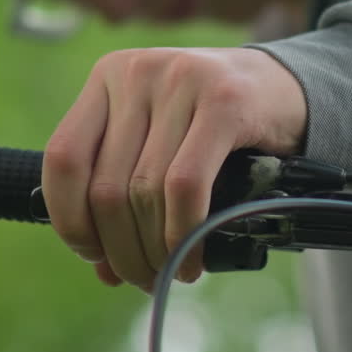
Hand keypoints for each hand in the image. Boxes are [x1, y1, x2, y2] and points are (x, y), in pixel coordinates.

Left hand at [41, 46, 307, 290]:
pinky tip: (194, 256)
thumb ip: (125, 194)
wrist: (287, 88)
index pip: (63, 158)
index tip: (96, 255)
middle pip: (107, 186)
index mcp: (107, 76)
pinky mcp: (224, 100)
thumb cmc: (215, 126)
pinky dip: (184, 233)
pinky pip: (185, 185)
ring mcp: (180, 79)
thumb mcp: (161, 144)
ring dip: (156, 250)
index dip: (71, 220)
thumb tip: (104, 271)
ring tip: (174, 272)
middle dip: (122, 250)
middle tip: (145, 280)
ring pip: (145, 191)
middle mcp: (137, 71)